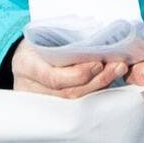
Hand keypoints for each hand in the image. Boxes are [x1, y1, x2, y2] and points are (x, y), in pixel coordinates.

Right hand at [8, 40, 132, 99]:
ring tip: (118, 70)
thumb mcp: (41, 34)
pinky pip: (78, 104)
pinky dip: (96, 92)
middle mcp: (31, 88)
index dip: (77, 74)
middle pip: (69, 92)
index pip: (52, 77)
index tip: (97, 63)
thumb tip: (95, 41)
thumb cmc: (36, 42)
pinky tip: (109, 80)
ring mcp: (41, 101)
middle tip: (118, 66)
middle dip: (97, 80)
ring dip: (100, 85)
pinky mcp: (53, 108)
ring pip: (76, 100)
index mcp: (26, 65)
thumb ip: (63, 41)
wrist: (25, 58)